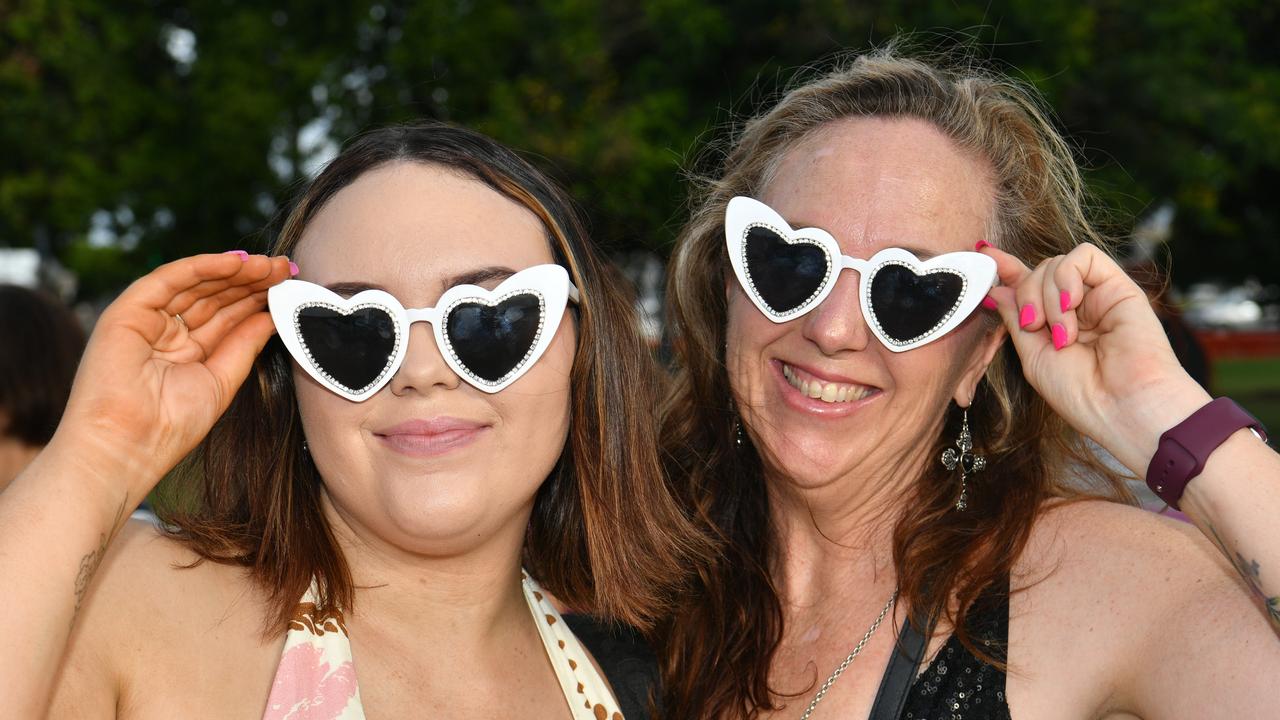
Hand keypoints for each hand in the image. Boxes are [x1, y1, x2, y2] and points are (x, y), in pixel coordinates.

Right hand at [53, 251, 294, 498]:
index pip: (226, 315)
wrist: (128, 447)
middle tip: (288, 268)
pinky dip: (204, 266)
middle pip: (215, 296)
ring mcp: (146, 319)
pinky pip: (170, 279)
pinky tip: (239, 261)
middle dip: (252, 281)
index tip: (291, 287)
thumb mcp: (221, 380)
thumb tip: (270, 316)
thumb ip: (243, 345)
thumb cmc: (171, 427)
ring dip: (236, 271)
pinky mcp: (127, 311)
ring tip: (272, 265)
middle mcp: (165, 331)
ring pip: (197, 284)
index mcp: (185, 350)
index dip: (258, 299)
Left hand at [978, 241, 1210, 474]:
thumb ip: (1015, 318)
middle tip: (1035, 327)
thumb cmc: (1081, 392)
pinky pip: (1084, 257)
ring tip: (1062, 333)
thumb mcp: (1033, 356)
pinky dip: (1067, 278)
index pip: (1026, 284)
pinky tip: (1071, 305)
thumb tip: (996, 288)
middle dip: (1025, 295)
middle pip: (1036, 272)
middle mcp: (1076, 307)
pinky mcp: (1119, 285)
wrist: (1124, 407)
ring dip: (1046, 297)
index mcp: (1054, 323)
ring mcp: (1097, 295)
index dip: (1004, 267)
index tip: (981, 251)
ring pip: (1055, 264)